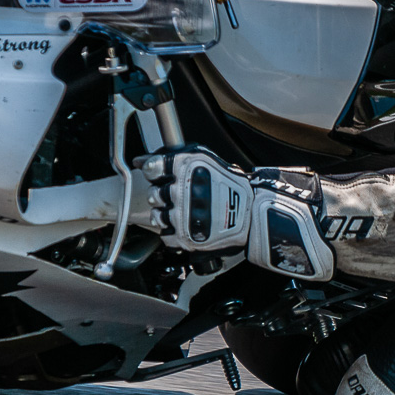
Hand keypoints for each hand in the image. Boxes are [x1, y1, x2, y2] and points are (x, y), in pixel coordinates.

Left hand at [139, 147, 334, 280]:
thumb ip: (172, 157)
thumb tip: (141, 160)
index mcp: (187, 167)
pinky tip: (188, 225)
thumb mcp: (205, 160)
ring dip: (168, 214)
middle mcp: (182, 191)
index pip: (153, 167)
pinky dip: (174, 232)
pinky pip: (166, 236)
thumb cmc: (231, 185)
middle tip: (182, 196)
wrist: (253, 214)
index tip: (160, 176)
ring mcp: (182, 217)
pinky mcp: (186, 238)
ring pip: (158, 217)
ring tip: (186, 212)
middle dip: (164, 195)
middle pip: (154, 194)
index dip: (155, 172)